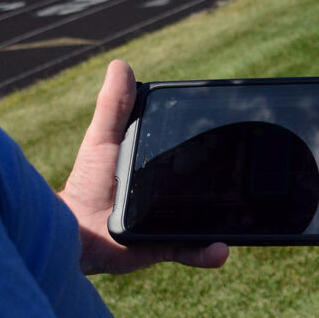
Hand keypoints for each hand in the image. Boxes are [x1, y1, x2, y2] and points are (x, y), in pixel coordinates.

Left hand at [59, 60, 228, 275]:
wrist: (70, 230)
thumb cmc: (85, 182)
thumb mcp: (102, 138)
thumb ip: (114, 107)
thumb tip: (121, 65)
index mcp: (156, 165)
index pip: (190, 152)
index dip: (212, 145)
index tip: (233, 131)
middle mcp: (166, 193)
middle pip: (205, 186)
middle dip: (228, 184)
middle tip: (249, 175)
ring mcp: (167, 220)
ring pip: (205, 219)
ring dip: (226, 221)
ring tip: (243, 217)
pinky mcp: (162, 245)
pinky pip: (190, 250)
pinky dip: (206, 252)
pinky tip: (220, 249)